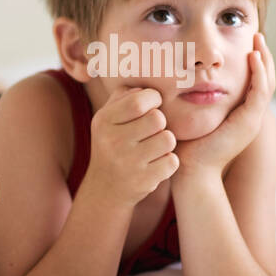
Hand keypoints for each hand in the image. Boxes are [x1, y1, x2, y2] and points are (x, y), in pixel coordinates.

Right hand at [80, 85, 179, 205]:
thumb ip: (123, 97)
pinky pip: (172, 161)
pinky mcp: (143, 181)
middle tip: (152, 130)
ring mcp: (128, 163)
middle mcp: (112, 141)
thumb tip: (145, 86)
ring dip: (166, 142)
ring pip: (168, 139)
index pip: (138, 100)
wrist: (105, 189)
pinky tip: (156, 163)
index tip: (152, 105)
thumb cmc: (113, 144)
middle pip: (157, 119)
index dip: (153, 99)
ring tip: (154, 147)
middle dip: (161, 123)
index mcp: (104, 121)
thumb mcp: (107, 119)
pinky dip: (168, 162)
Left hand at [174, 32, 275, 179]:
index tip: (247, 44)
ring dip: (264, 60)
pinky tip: (253, 56)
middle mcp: (251, 117)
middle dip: (263, 56)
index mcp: (240, 115)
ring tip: (258, 40)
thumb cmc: (186, 146)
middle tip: (258, 35)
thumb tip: (181, 79)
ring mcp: (253, 120)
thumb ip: (194, 98)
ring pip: (268, 83)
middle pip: (266, 80)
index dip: (254, 63)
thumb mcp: (193, 115)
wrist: (191, 171)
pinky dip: (259, 72)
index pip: (255, 84)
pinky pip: (260, 92)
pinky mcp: (249, 121)